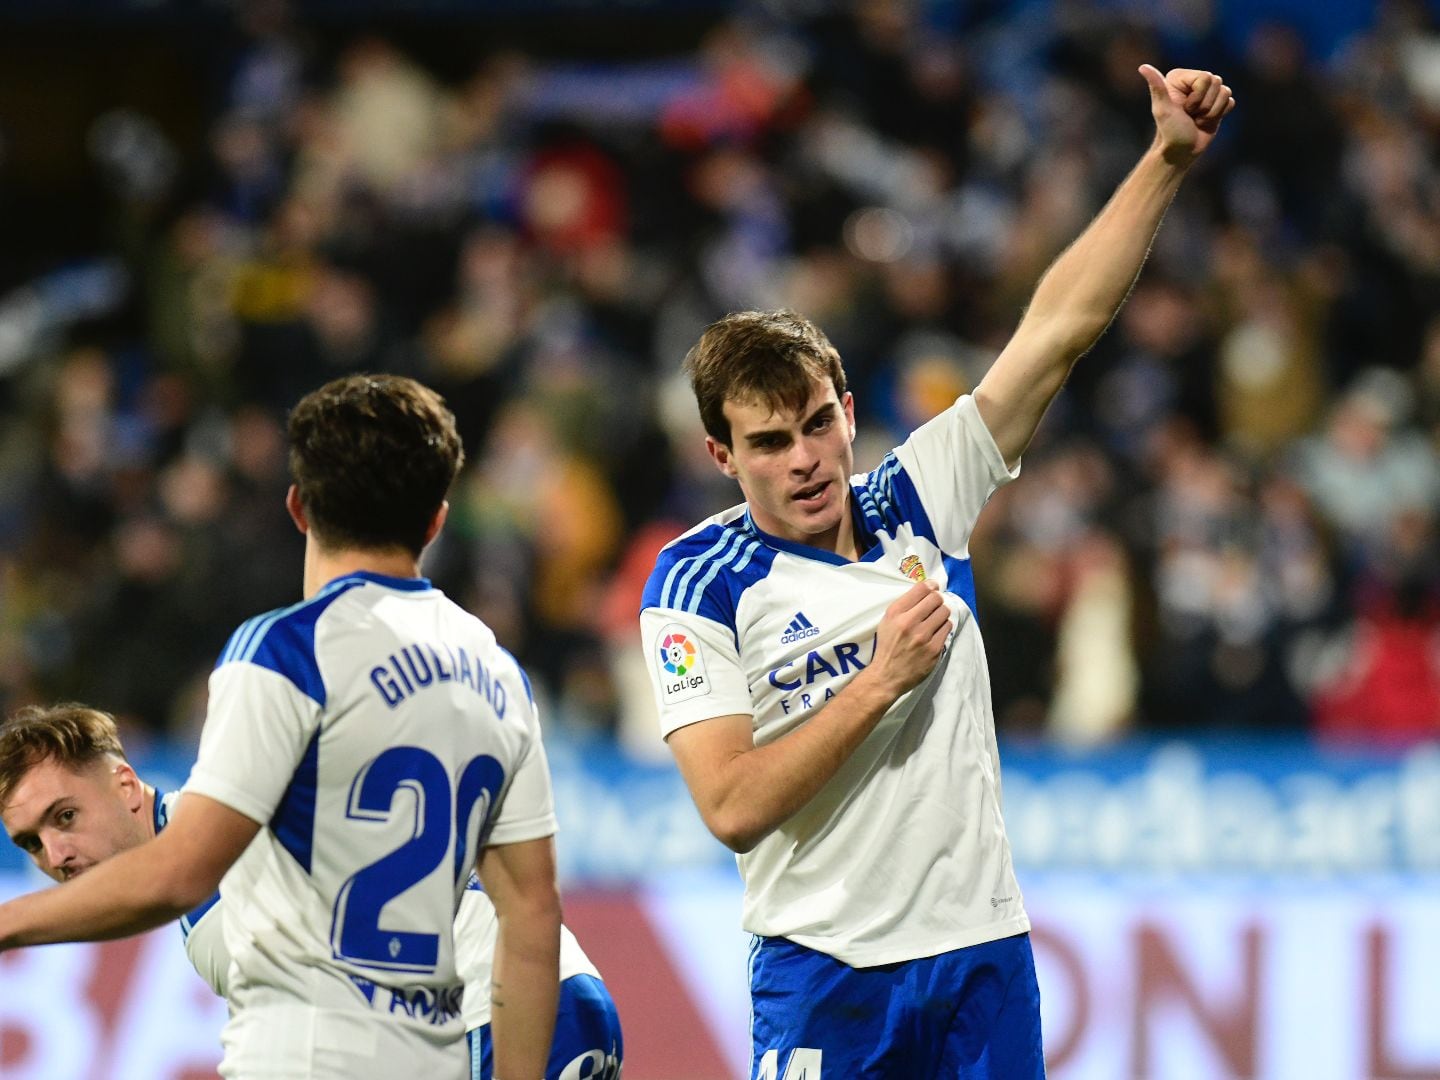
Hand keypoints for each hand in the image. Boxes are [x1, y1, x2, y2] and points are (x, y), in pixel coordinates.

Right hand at [867, 580, 951, 697]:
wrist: (887, 675)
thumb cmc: (888, 645)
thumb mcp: (887, 621)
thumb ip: (905, 605)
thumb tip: (929, 588)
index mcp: (896, 613)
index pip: (921, 588)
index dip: (930, 586)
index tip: (933, 588)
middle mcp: (909, 622)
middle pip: (936, 598)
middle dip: (936, 600)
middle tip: (933, 607)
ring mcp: (923, 636)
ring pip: (944, 612)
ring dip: (941, 614)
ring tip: (934, 621)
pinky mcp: (934, 649)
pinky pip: (947, 628)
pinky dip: (942, 628)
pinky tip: (935, 633)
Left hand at [1139, 64, 1235, 165]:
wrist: (1181, 151)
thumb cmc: (1170, 131)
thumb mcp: (1163, 109)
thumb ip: (1156, 87)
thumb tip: (1143, 66)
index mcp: (1180, 77)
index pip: (1205, 77)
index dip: (1198, 97)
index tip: (1184, 109)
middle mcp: (1193, 81)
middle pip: (1217, 82)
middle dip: (1205, 105)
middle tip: (1190, 115)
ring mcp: (1206, 92)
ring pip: (1226, 91)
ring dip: (1212, 111)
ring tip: (1197, 119)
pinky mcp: (1217, 102)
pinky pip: (1231, 101)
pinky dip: (1220, 113)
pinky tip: (1207, 120)